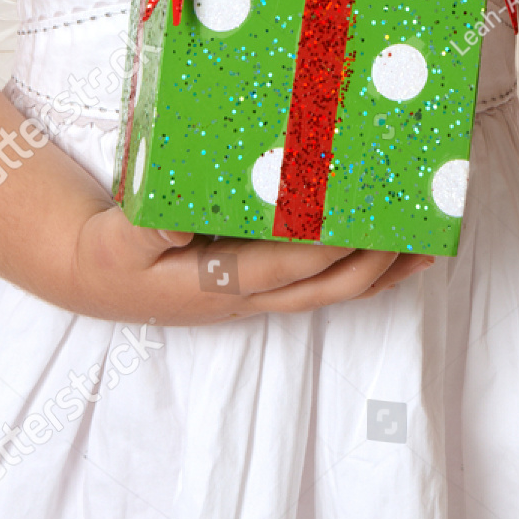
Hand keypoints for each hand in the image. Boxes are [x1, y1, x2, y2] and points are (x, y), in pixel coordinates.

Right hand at [71, 203, 433, 324]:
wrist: (94, 276)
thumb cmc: (108, 255)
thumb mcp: (114, 242)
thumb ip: (143, 232)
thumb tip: (175, 226)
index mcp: (217, 283)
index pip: (283, 266)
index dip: (325, 247)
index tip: (363, 223)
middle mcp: (247, 295)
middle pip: (322, 287)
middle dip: (371, 263)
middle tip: (413, 230)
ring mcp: (257, 294)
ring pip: (329, 290)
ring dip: (378, 273)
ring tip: (423, 245)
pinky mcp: (259, 282)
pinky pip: (319, 283)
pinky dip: (358, 271)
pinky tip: (389, 252)